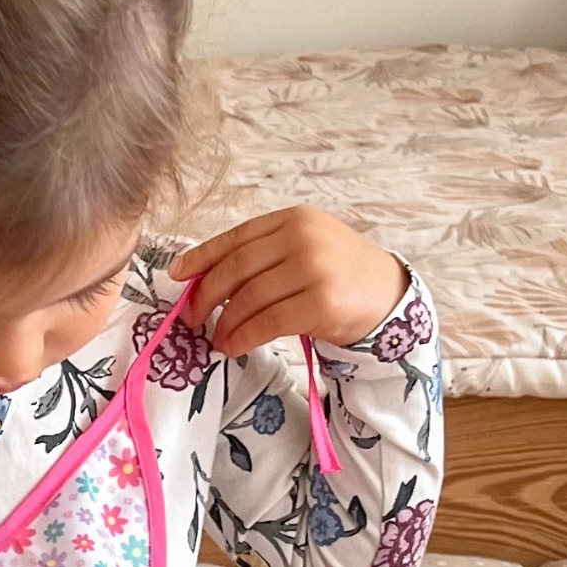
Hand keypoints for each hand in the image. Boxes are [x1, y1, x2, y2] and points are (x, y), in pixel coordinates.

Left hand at [171, 207, 405, 357]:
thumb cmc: (338, 277)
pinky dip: (244, 337)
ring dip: (225, 323)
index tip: (178, 276)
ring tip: (218, 339)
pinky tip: (234, 346)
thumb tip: (203, 279)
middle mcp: (303, 237)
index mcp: (294, 219)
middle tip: (192, 317)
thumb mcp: (304, 250)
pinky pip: (268, 322)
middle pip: (237, 267)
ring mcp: (314, 268)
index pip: (237, 237)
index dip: (202, 257)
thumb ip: (263, 257)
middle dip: (207, 295)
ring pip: (249, 298)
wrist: (389, 297)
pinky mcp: (321, 302)